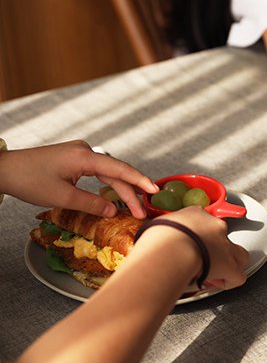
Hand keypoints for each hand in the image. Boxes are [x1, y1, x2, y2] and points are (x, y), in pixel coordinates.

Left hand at [0, 140, 157, 217]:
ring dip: (120, 189)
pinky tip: (115, 194)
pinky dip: (109, 183)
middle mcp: (85, 150)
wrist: (4, 169)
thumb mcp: (62, 197)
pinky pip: (98, 171)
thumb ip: (91, 204)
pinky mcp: (74, 158)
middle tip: (142, 212)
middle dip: (130, 193)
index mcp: (84, 157)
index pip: (120, 169)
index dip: (139, 181)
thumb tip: (113, 211)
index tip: (155, 190)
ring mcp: (79, 153)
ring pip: (108, 172)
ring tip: (133, 206)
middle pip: (116, 172)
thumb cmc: (29, 181)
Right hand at [150, 206, 248, 289]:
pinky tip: (219, 284)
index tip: (191, 245)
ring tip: (217, 273)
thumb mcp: (155, 226)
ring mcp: (225, 246)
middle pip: (222, 236)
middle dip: (216, 248)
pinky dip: (230, 282)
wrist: (169, 249)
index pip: (203, 220)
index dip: (199, 236)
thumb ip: (162, 231)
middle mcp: (214, 227)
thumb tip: (155, 238)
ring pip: (238, 254)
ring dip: (230, 263)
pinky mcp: (230, 265)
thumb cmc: (156, 239)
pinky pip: (238, 276)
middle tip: (202, 260)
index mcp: (196, 214)